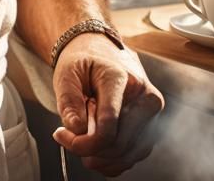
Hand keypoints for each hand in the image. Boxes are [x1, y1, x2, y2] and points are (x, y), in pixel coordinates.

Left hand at [52, 32, 164, 176]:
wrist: (103, 51)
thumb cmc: (84, 62)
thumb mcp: (67, 71)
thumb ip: (68, 100)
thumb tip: (76, 130)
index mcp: (121, 77)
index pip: (109, 122)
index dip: (84, 141)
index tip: (61, 136)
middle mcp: (144, 96)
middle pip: (119, 143)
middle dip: (89, 149)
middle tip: (67, 138)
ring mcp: (152, 114)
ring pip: (128, 154)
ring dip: (100, 157)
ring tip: (80, 140)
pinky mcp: (152, 128)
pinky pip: (133, 157)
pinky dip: (111, 161)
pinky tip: (94, 150)